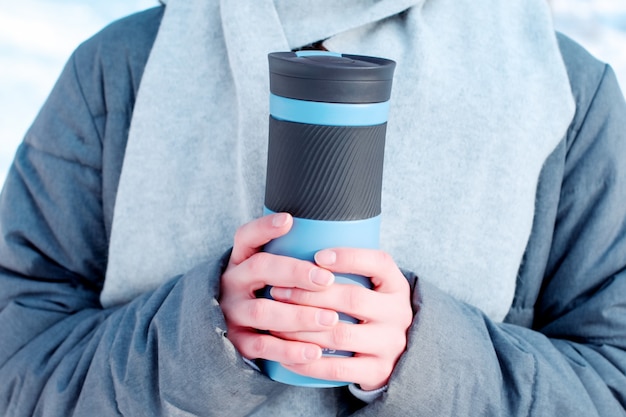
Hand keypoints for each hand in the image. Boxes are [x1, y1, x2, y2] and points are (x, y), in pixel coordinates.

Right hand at [219, 213, 338, 364]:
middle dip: (294, 272)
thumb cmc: (269, 293)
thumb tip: (338, 236)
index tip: (289, 220)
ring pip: (261, 311)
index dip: (264, 227)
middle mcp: (232, 283)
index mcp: (242, 260)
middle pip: (259, 269)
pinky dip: (288, 351)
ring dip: (298, 315)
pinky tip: (314, 351)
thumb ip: (293, 257)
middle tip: (327, 280)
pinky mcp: (237, 342)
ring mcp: (232, 313)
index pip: (247, 236)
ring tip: (330, 319)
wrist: (237, 332)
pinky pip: (261, 347)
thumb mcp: (270, 271)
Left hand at [270, 248, 412, 389]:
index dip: (348, 257)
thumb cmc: (370, 309)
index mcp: (396, 285)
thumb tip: (299, 235)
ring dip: (300, 327)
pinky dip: (308, 362)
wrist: (396, 355)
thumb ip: (350, 267)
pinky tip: (286, 355)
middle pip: (351, 298)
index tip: (317, 255)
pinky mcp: (377, 372)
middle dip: (308, 293)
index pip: (378, 262)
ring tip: (274, 321)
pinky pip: (338, 369)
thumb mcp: (374, 285)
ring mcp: (389, 344)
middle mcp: (398, 313)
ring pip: (339, 334)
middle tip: (277, 290)